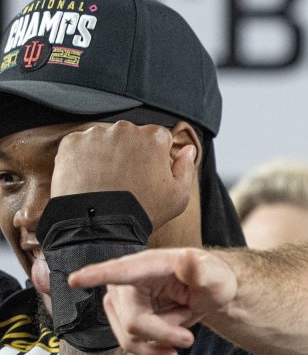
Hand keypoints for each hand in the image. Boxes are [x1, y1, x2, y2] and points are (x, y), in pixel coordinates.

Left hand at [51, 121, 196, 229]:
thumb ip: (186, 167)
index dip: (156, 157)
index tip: (149, 174)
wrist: (98, 226)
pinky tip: (88, 178)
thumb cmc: (142, 211)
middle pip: (131, 135)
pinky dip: (83, 158)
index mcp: (154, 137)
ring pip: (105, 139)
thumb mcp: (178, 196)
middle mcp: (125, 128)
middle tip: (126, 180)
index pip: (159, 137)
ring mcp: (96, 134)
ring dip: (107, 153)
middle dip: (131, 152)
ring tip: (105, 181)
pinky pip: (80, 145)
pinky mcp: (72, 143)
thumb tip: (189, 149)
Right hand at [69, 248, 237, 354]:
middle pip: (134, 322)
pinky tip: (171, 345)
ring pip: (130, 338)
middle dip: (164, 334)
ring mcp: (121, 301)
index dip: (97, 275)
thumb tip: (189, 258)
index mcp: (149, 264)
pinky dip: (155, 350)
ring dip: (162, 340)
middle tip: (189, 338)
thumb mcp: (216, 276)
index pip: (120, 271)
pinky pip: (131, 346)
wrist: (207, 297)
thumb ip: (203, 271)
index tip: (75, 279)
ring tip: (181, 325)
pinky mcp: (121, 318)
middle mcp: (127, 282)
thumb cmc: (211, 281)